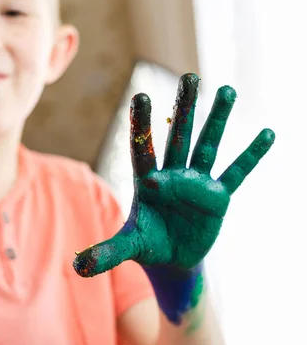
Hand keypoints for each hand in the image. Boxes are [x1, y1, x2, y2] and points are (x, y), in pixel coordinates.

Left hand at [74, 73, 274, 276]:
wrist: (171, 259)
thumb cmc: (146, 246)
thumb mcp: (128, 248)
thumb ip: (106, 252)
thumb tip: (77, 266)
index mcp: (146, 182)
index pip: (142, 148)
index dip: (141, 125)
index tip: (141, 96)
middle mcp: (172, 175)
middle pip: (178, 136)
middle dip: (185, 108)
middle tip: (190, 78)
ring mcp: (196, 183)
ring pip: (207, 145)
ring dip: (218, 120)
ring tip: (228, 90)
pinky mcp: (218, 197)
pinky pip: (236, 173)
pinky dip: (251, 156)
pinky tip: (267, 134)